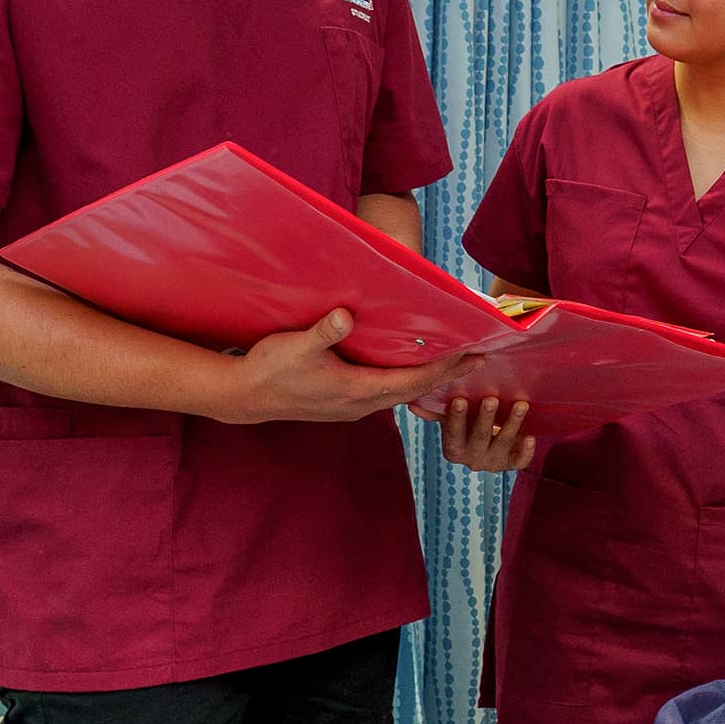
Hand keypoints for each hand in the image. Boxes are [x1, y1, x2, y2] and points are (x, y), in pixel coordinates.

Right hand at [214, 310, 481, 423]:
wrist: (245, 396)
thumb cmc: (269, 369)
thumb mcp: (294, 346)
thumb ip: (322, 332)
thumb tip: (346, 316)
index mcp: (357, 391)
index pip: (412, 380)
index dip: (444, 368)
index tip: (472, 355)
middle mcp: (361, 404)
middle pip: (415, 390)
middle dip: (447, 374)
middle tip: (479, 358)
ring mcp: (353, 406)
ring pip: (402, 394)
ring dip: (429, 379)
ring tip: (454, 363)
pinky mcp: (345, 403)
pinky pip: (387, 394)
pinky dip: (408, 382)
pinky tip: (413, 369)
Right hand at [417, 397, 537, 471]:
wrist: (489, 444)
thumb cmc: (467, 427)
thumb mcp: (451, 421)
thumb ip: (435, 412)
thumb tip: (413, 403)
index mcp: (453, 448)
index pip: (453, 432)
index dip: (456, 417)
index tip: (459, 399)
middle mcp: (472, 459)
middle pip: (480, 437)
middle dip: (486, 418)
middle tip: (491, 399)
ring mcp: (493, 462)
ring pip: (503, 443)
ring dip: (512, 424)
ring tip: (521, 405)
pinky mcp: (511, 463)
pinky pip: (520, 461)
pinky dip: (526, 451)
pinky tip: (531, 436)